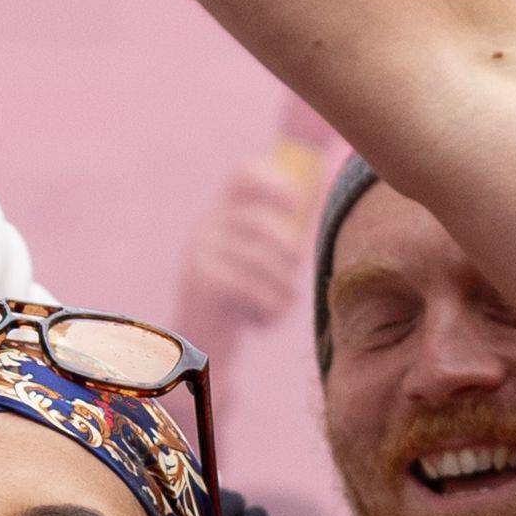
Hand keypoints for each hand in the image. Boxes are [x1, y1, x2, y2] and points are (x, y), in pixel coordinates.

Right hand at [174, 141, 329, 365]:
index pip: (244, 176)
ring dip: (283, 288)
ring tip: (284, 303)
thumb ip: (278, 237)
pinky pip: (248, 287)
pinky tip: (266, 321)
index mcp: (222, 211)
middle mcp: (207, 224)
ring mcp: (199, 251)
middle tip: (293, 275)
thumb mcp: (255, 261)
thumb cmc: (241, 298)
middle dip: (289, 252)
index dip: (274, 183)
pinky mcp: (199, 280)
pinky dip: (268, 308)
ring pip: (259, 260)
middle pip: (261, 224)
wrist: (201, 340)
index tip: (298, 205)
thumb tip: (316, 205)